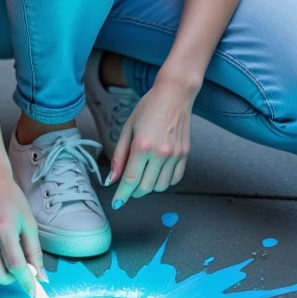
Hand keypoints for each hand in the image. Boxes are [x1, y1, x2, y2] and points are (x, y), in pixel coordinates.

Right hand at [0, 159, 44, 296]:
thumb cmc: (11, 199)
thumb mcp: (28, 221)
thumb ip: (34, 250)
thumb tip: (41, 276)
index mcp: (4, 230)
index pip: (16, 266)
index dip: (26, 282)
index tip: (34, 292)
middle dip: (11, 278)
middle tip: (18, 268)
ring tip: (3, 259)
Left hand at [108, 75, 194, 208]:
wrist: (175, 94)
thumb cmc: (148, 107)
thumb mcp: (128, 128)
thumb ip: (119, 156)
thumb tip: (112, 180)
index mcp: (142, 146)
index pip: (130, 181)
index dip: (121, 195)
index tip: (116, 203)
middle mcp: (160, 153)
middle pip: (145, 187)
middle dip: (134, 192)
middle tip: (128, 187)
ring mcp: (175, 155)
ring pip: (161, 187)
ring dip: (149, 187)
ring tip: (144, 175)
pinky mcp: (185, 154)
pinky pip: (175, 179)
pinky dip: (165, 182)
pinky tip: (158, 172)